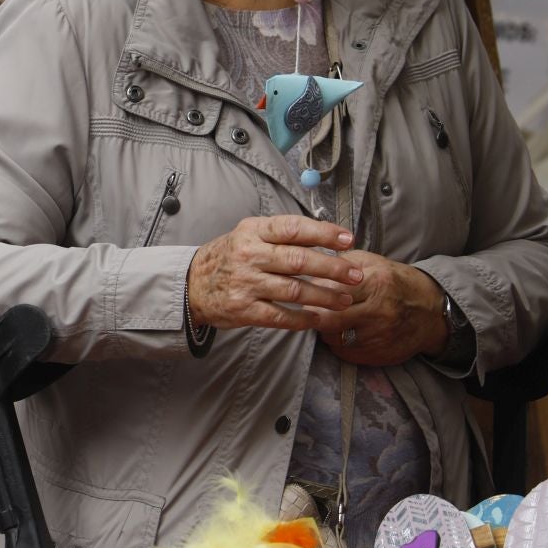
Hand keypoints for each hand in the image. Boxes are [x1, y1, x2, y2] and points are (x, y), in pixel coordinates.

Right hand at [187, 214, 362, 330]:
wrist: (191, 284)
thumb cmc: (229, 256)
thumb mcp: (248, 234)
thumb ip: (281, 234)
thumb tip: (325, 235)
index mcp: (254, 231)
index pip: (294, 228)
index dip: (324, 233)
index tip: (348, 240)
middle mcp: (250, 255)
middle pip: (299, 261)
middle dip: (333, 269)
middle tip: (356, 275)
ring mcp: (247, 284)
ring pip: (295, 291)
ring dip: (325, 296)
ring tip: (345, 299)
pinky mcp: (244, 310)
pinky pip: (281, 316)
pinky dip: (303, 319)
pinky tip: (319, 318)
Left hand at [315, 253, 446, 366]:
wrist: (430, 312)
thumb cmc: (396, 283)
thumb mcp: (374, 262)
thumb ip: (344, 262)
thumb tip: (313, 268)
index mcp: (375, 283)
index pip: (331, 290)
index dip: (314, 291)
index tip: (308, 290)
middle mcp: (377, 311)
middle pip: (328, 318)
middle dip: (314, 314)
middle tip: (313, 308)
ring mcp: (377, 337)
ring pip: (332, 338)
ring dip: (325, 330)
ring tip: (330, 320)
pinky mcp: (377, 355)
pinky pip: (344, 353)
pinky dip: (337, 343)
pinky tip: (343, 332)